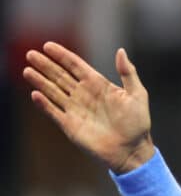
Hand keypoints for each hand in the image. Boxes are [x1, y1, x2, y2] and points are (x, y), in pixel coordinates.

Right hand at [23, 42, 154, 173]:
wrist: (132, 150)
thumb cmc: (138, 123)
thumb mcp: (137, 94)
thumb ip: (128, 73)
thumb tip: (120, 51)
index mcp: (98, 85)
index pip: (75, 66)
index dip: (62, 56)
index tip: (48, 45)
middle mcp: (84, 95)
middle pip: (60, 76)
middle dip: (45, 65)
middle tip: (30, 54)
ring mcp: (76, 109)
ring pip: (53, 91)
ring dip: (40, 81)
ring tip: (27, 70)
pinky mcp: (70, 125)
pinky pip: (54, 112)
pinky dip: (44, 104)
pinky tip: (35, 94)